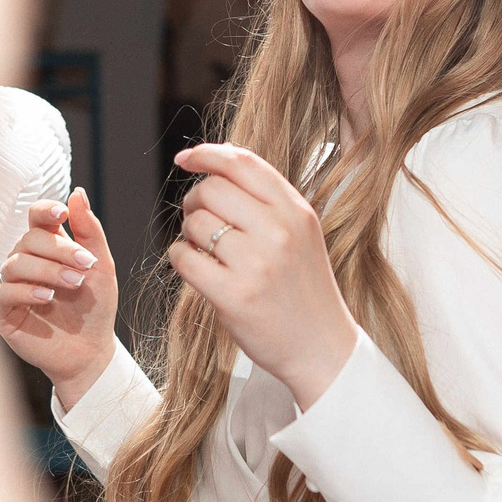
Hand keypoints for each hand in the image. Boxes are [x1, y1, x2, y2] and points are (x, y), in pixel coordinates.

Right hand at [0, 190, 116, 405]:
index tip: (62, 213)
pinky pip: (3, 292)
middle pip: (29, 239)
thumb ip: (90, 231)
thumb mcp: (101, 266)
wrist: (91, 350)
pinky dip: (25, 291)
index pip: (37, 218)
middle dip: (59, 250)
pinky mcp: (3, 311)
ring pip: (15, 263)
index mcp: (48, 247)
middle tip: (85, 266)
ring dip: (47, 270)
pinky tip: (47, 297)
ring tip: (73, 283)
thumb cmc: (93, 308)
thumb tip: (78, 193)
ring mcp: (12, 285)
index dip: (45, 210)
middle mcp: (26, 262)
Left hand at [166, 143, 359, 408]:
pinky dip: (180, 258)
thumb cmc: (303, 288)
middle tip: (199, 219)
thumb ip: (267, 200)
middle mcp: (278, 232)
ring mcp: (256, 264)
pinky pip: (185, 258)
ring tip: (204, 250)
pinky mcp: (233, 296)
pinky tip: (193, 267)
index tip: (186, 158)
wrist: (321, 347)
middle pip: (211, 190)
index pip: (243, 163)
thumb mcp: (300, 233)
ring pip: (195, 223)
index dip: (207, 153)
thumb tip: (217, 162)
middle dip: (195, 201)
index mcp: (296, 211)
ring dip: (189, 234)